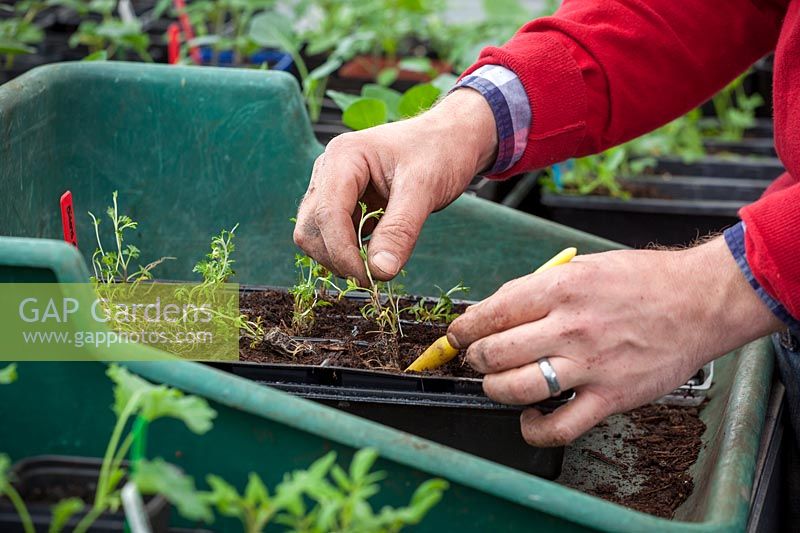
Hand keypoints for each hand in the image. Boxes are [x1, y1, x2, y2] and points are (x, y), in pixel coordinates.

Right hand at [294, 89, 496, 284]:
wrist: (451, 138)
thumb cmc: (440, 151)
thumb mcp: (424, 189)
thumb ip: (400, 230)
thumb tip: (380, 271)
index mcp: (344, 157)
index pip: (326, 214)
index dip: (342, 253)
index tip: (370, 278)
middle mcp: (329, 170)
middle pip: (311, 228)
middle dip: (338, 258)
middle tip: (376, 276)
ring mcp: (332, 187)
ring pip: (316, 235)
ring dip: (341, 257)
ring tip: (379, 263)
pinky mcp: (343, 202)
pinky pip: (333, 235)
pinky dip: (349, 251)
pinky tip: (377, 251)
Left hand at [447, 237, 782, 446]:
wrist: (699, 301)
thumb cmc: (642, 281)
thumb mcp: (584, 267)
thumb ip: (539, 289)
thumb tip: (497, 309)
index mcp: (559, 288)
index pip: (491, 312)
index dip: (464, 328)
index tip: (458, 335)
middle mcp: (569, 326)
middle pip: (494, 352)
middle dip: (474, 358)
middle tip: (476, 359)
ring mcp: (589, 364)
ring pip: (516, 387)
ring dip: (494, 389)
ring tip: (497, 384)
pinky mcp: (609, 396)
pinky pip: (559, 426)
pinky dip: (534, 429)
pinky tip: (529, 418)